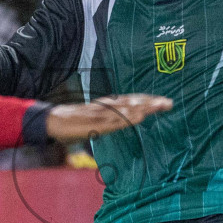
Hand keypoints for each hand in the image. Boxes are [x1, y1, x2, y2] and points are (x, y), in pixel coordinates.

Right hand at [45, 95, 172, 142]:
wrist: (52, 120)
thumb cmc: (73, 122)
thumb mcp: (95, 121)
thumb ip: (108, 120)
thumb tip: (121, 122)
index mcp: (107, 105)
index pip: (132, 100)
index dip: (148, 100)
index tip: (164, 102)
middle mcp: (107, 105)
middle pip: (133, 102)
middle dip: (151, 102)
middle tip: (169, 103)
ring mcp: (102, 113)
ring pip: (127, 108)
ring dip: (144, 107)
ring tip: (159, 106)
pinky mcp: (95, 121)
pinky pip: (115, 119)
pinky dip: (128, 117)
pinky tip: (139, 117)